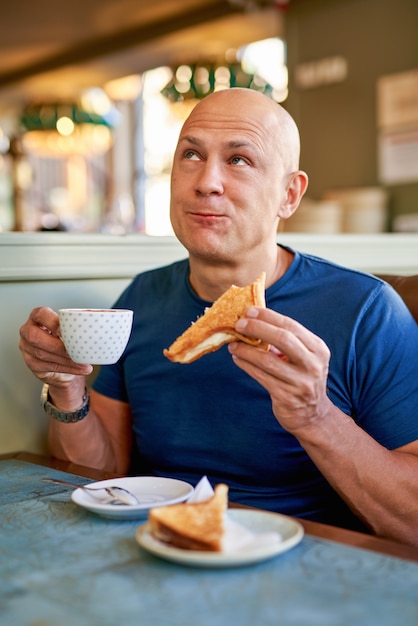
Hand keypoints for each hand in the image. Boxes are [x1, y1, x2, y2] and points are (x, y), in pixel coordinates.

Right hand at [19, 306, 92, 386]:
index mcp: (38, 317)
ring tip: (83, 362)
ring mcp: (27, 348)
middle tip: (75, 349)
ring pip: (42, 354)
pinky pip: (48, 367)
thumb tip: (100, 318)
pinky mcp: (32, 363)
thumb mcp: (72, 328)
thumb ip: (79, 324)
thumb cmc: (66, 340)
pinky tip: (79, 369)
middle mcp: (28, 331)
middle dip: (57, 345)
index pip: (40, 314)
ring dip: (65, 359)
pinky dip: (67, 368)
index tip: (65, 329)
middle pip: (35, 337)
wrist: (63, 362)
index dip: (52, 321)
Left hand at [228, 306, 332, 435]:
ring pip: (267, 360)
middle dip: (257, 328)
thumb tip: (254, 321)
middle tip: (239, 324)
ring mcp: (301, 382)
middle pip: (283, 339)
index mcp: (318, 349)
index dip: (268, 317)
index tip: (250, 311)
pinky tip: (237, 358)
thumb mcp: (303, 358)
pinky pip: (261, 376)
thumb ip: (285, 341)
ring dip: (246, 350)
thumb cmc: (301, 379)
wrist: (311, 415)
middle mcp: (313, 365)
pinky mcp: (287, 397)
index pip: (291, 326)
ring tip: (233, 344)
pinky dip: (246, 365)